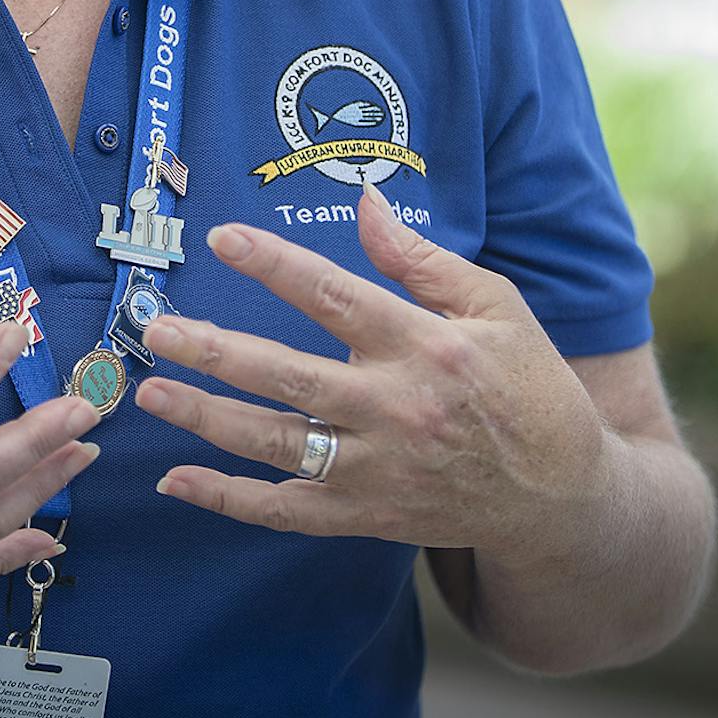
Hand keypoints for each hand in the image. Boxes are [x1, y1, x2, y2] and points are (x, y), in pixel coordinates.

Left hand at [135, 185, 611, 561]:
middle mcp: (395, 408)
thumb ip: (422, 258)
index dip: (275, 265)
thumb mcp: (495, 307)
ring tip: (150, 391)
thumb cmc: (528, 387)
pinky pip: (287, 510)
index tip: (221, 237)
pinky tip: (174, 478)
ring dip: (208, 418)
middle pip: (290, 376)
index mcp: (425, 345)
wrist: (566, 502)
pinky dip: (229, 500)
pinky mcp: (367, 515)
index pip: (334, 296)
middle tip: (160, 328)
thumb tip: (366, 202)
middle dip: (217, 350)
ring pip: (278, 443)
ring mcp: (378, 469)